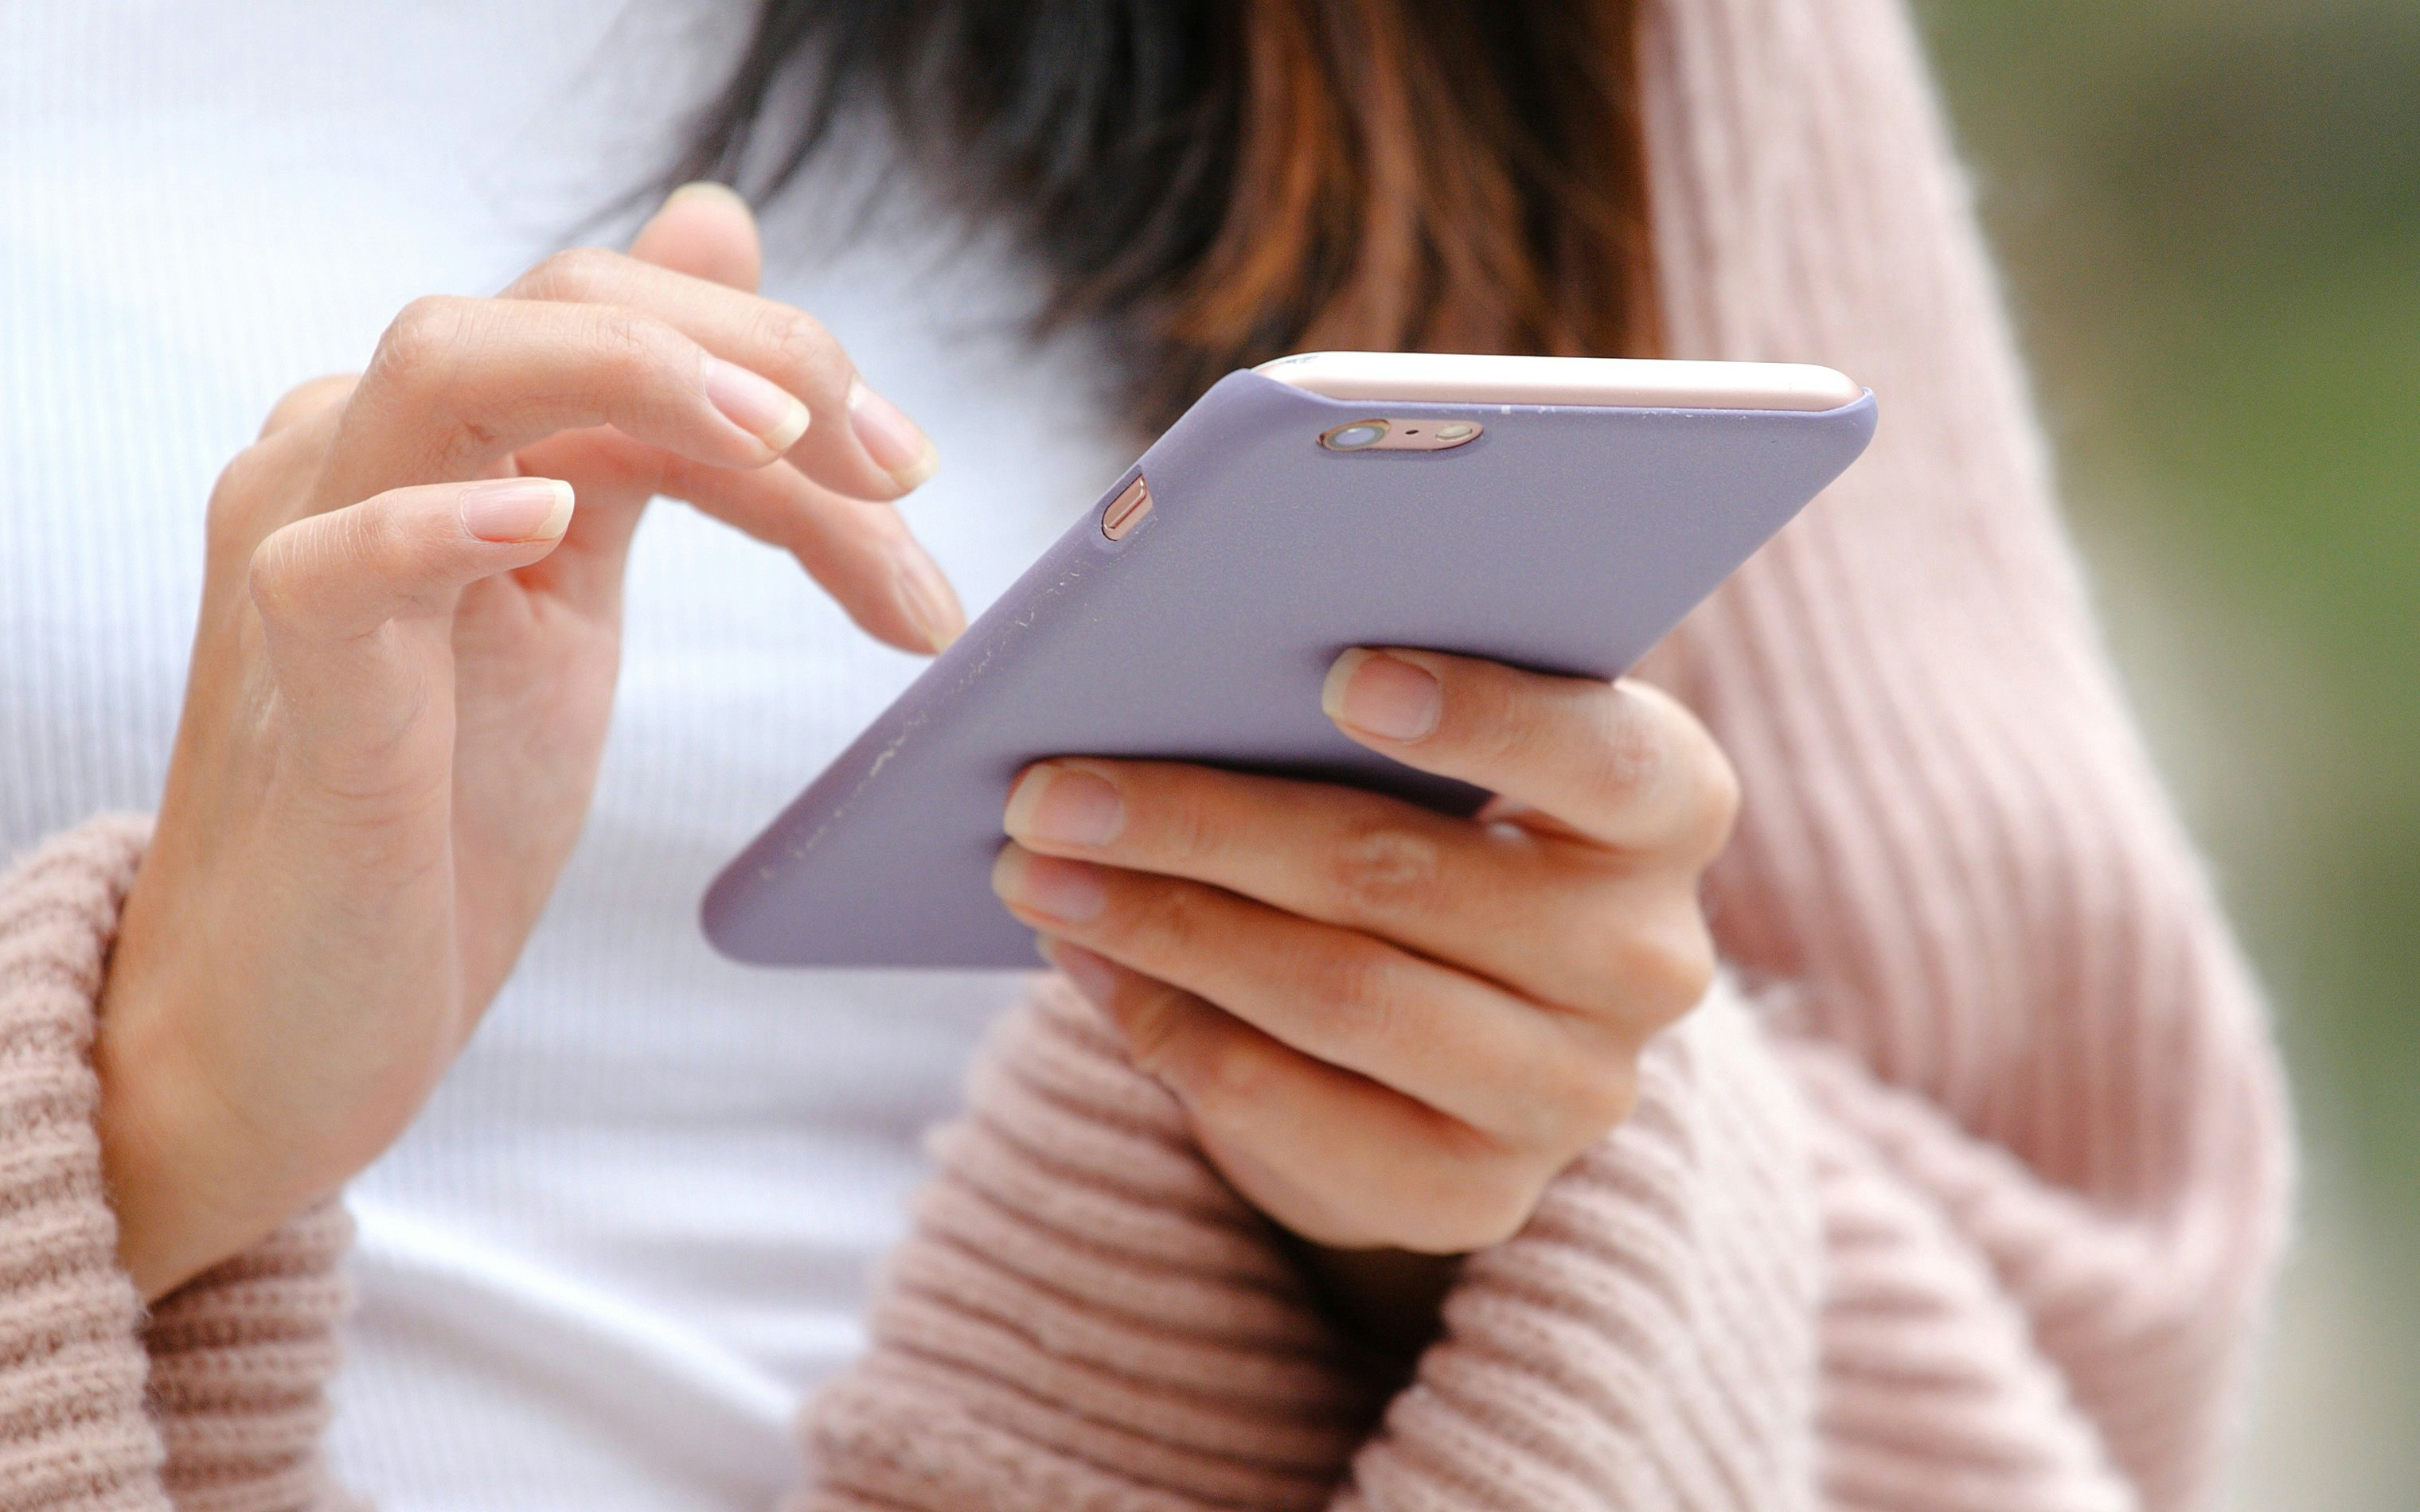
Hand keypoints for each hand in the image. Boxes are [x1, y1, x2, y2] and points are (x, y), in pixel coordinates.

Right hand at [96, 186, 963, 1298]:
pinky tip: (554, 523)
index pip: (632, 321)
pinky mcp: (299, 695)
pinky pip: (335, 566)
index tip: (913, 475)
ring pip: (446, 368)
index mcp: (449, 448)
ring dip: (643, 375)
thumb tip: (722, 222)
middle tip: (901, 467)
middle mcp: (364, 463)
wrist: (296, 1034)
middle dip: (763, 354)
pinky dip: (442, 527)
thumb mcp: (574, 606)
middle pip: (562, 298)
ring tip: (779, 441)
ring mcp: (312, 562)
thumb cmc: (434, 828)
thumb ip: (646, 436)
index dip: (788, 365)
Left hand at [991, 648, 1736, 1341]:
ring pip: (1340, 994)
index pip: (1607, 757)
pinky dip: (1167, 1027)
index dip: (1484, 717)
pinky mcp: (1477, 1196)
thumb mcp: (1431, 762)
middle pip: (1405, 876)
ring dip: (1164, 927)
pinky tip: (1087, 961)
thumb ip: (1355, 712)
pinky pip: (1292, 1108)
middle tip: (1051, 787)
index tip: (1341, 673)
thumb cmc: (1429, 834)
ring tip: (1038, 872)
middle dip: (1205, 824)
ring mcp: (1573, 1095)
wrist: (1450, 1045)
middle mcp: (1647, 959)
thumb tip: (1152, 681)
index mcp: (1666, 809)